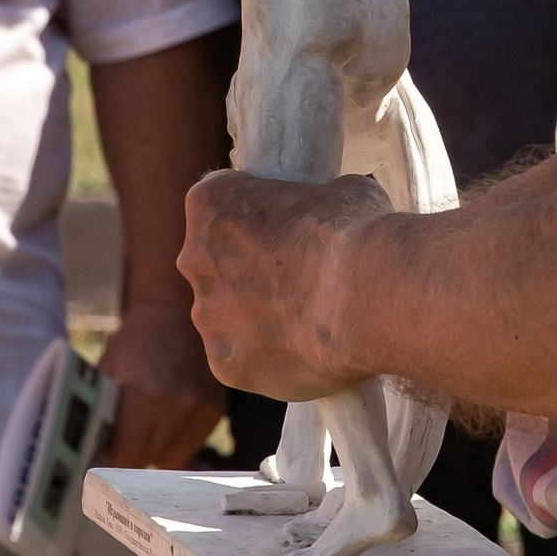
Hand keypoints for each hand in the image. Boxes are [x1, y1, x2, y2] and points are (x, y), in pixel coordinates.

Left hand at [101, 296, 226, 470]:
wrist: (173, 317)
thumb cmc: (132, 346)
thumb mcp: (107, 372)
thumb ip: (100, 413)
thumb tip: (89, 452)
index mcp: (144, 396)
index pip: (127, 455)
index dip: (113, 457)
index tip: (106, 453)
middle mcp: (177, 405)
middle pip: (148, 459)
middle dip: (133, 452)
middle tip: (124, 436)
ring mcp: (199, 409)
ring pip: (170, 458)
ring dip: (155, 448)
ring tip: (146, 425)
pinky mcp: (215, 409)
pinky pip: (190, 445)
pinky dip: (175, 439)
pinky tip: (167, 417)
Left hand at [180, 169, 384, 397]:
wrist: (363, 297)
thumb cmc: (351, 233)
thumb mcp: (340, 191)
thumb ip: (316, 201)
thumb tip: (332, 212)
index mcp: (210, 204)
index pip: (220, 206)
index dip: (255, 219)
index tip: (286, 229)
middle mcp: (194, 260)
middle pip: (216, 265)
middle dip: (250, 272)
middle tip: (298, 280)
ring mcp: (207, 316)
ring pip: (227, 317)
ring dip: (256, 318)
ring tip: (309, 321)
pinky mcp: (224, 363)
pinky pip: (242, 359)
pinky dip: (267, 359)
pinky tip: (305, 352)